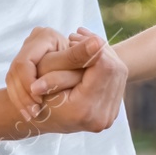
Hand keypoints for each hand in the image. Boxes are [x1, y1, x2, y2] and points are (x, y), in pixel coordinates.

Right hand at [4, 26, 124, 133]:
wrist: (39, 117)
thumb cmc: (36, 92)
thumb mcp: (49, 71)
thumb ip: (73, 56)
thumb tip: (98, 41)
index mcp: (84, 110)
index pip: (104, 67)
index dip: (93, 47)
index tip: (75, 36)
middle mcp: (101, 118)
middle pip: (114, 69)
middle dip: (99, 49)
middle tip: (77, 36)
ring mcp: (108, 117)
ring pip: (118, 73)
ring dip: (102, 54)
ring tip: (82, 44)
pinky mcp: (111, 113)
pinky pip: (117, 81)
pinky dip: (105, 65)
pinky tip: (90, 57)